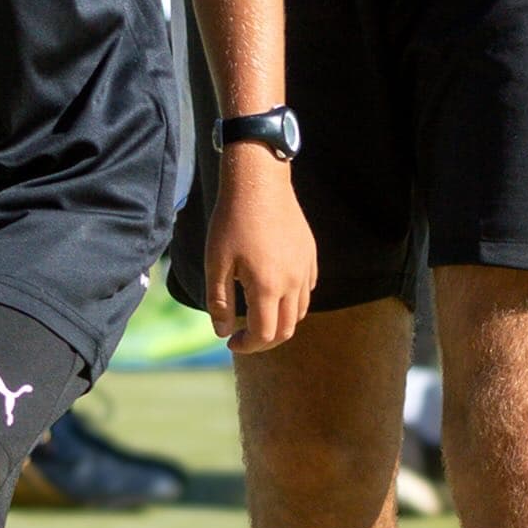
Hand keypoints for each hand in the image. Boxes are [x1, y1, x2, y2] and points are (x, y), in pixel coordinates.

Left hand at [204, 148, 316, 351]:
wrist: (258, 182)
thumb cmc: (232, 221)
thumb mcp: (216, 262)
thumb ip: (219, 301)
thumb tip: (222, 332)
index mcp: (267, 286)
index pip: (265, 334)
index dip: (247, 345)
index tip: (231, 341)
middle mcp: (292, 282)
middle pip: (287, 329)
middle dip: (265, 340)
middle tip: (244, 336)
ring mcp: (305, 268)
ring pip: (301, 311)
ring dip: (281, 322)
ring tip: (259, 316)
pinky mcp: (310, 254)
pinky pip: (308, 289)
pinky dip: (293, 301)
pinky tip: (274, 292)